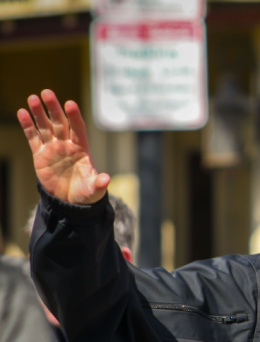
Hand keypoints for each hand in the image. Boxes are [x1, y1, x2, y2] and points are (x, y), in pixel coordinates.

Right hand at [17, 89, 109, 204]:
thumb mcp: (94, 189)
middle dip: (54, 108)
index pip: (79, 129)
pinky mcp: (40, 154)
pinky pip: (33, 137)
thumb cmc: (86, 192)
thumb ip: (99, 183)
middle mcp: (67, 144)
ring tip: (32, 98)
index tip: (70, 104)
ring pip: (46, 126)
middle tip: (47, 92)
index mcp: (82, 149)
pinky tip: (22, 112)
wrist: (70, 201)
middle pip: (61, 122)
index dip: (75, 117)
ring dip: (39, 113)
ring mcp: (53, 148)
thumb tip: (107, 179)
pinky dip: (28, 126)